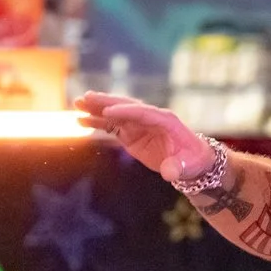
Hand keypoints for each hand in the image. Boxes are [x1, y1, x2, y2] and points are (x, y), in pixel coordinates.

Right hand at [74, 92, 210, 183]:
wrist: (191, 161)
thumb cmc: (192, 160)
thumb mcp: (188, 165)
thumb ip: (177, 168)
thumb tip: (169, 173)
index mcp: (166, 120)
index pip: (143, 112)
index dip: (126, 112)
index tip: (108, 112)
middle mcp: (150, 118)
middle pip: (126, 106)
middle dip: (106, 102)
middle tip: (85, 98)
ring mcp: (139, 124)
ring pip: (115, 114)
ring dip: (96, 109)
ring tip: (77, 105)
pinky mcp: (131, 133)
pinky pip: (112, 126)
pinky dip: (97, 123)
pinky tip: (81, 120)